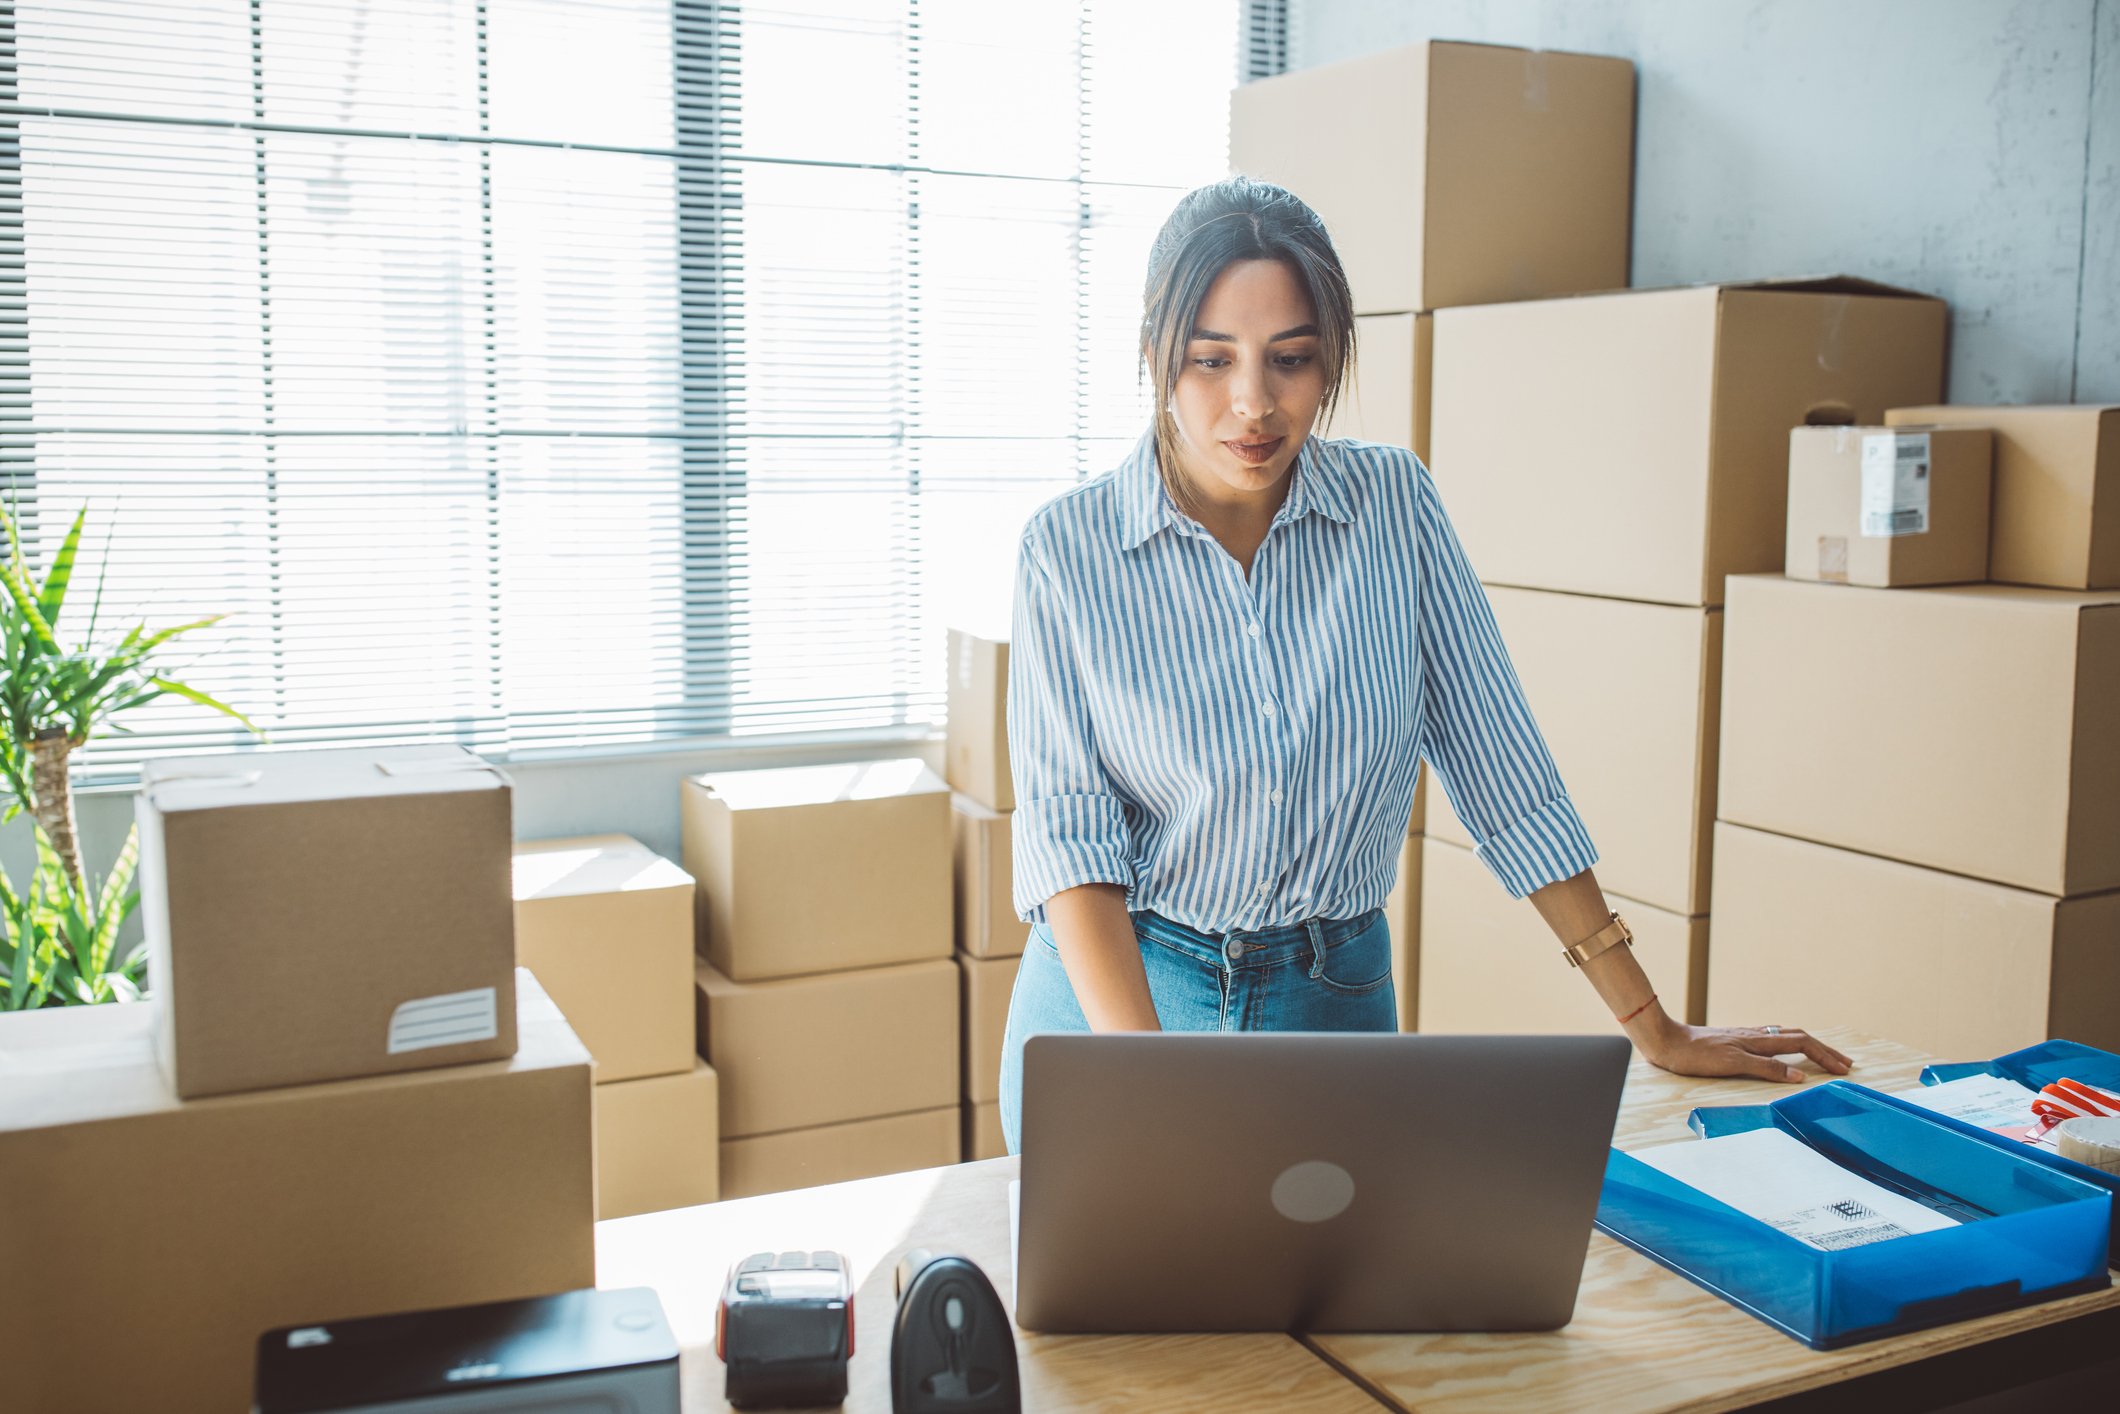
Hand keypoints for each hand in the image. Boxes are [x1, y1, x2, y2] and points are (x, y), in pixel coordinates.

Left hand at [1639, 1018, 1852, 1082]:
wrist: (1665, 1041)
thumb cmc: (1695, 1055)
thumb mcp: (1732, 1064)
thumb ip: (1766, 1068)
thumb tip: (1800, 1076)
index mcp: (1758, 1040)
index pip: (1801, 1044)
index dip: (1825, 1056)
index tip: (1844, 1068)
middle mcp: (1755, 1035)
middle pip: (1799, 1037)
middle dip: (1824, 1050)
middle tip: (1844, 1063)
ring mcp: (1745, 1036)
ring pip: (1786, 1036)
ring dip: (1809, 1046)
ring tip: (1824, 1055)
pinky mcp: (1734, 1040)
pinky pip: (1771, 1039)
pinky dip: (1789, 1044)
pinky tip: (1784, 1048)